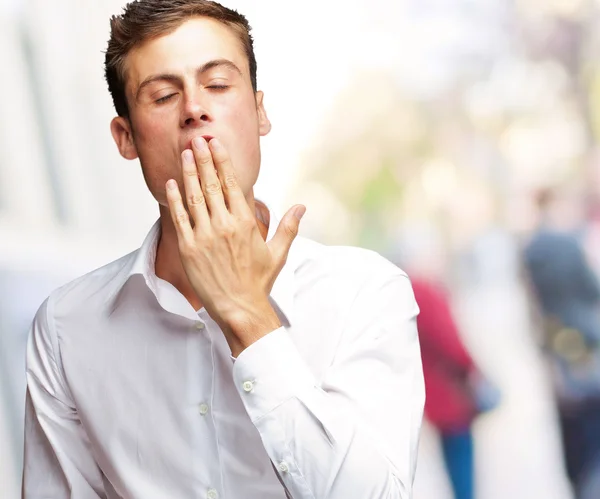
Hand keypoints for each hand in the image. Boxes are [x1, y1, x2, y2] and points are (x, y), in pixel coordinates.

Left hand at [165, 136, 304, 355]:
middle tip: (196, 140)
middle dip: (203, 159)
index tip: (215, 144)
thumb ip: (288, 227)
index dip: (221, 161)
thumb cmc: (258, 281)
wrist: (239, 308)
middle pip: (211, 184)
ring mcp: (204, 235)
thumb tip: (301, 207)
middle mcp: (224, 224)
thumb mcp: (278, 253)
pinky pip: (179, 218)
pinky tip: (171, 184)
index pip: (231, 183)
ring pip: (194, 197)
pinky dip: (174, 199)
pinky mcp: (189, 248)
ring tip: (184, 154)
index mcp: (245, 222)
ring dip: (189, 173)